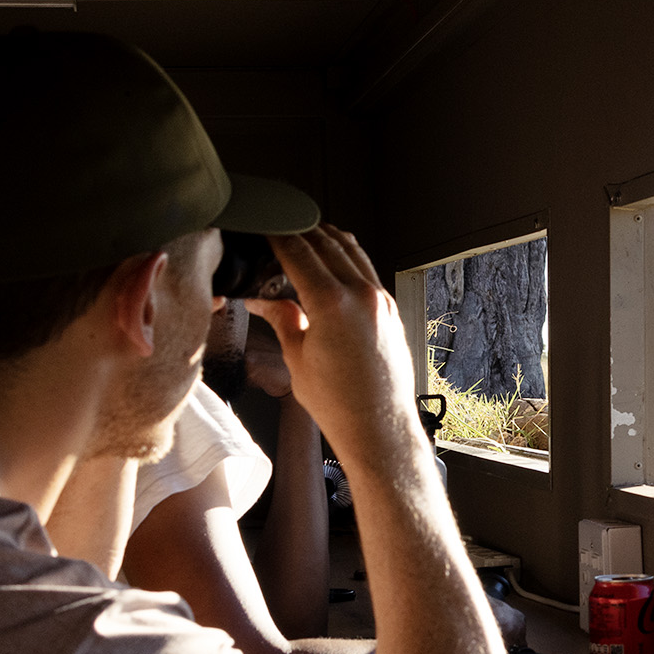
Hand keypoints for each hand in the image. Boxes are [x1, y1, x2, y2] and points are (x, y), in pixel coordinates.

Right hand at [246, 226, 423, 472]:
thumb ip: (282, 318)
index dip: (276, 235)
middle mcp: (361, 294)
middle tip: (279, 228)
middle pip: (326, 242)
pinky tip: (332, 264)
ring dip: (327, 238)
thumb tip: (263, 299)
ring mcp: (381, 300)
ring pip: (352, 250)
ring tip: (304, 235)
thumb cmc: (338, 404)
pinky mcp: (391, 309)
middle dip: (300, 230)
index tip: (263, 226)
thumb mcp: (296, 358)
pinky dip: (346, 258)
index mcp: (332, 303)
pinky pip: (366, 270)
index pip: (297, 252)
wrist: (378, 427)